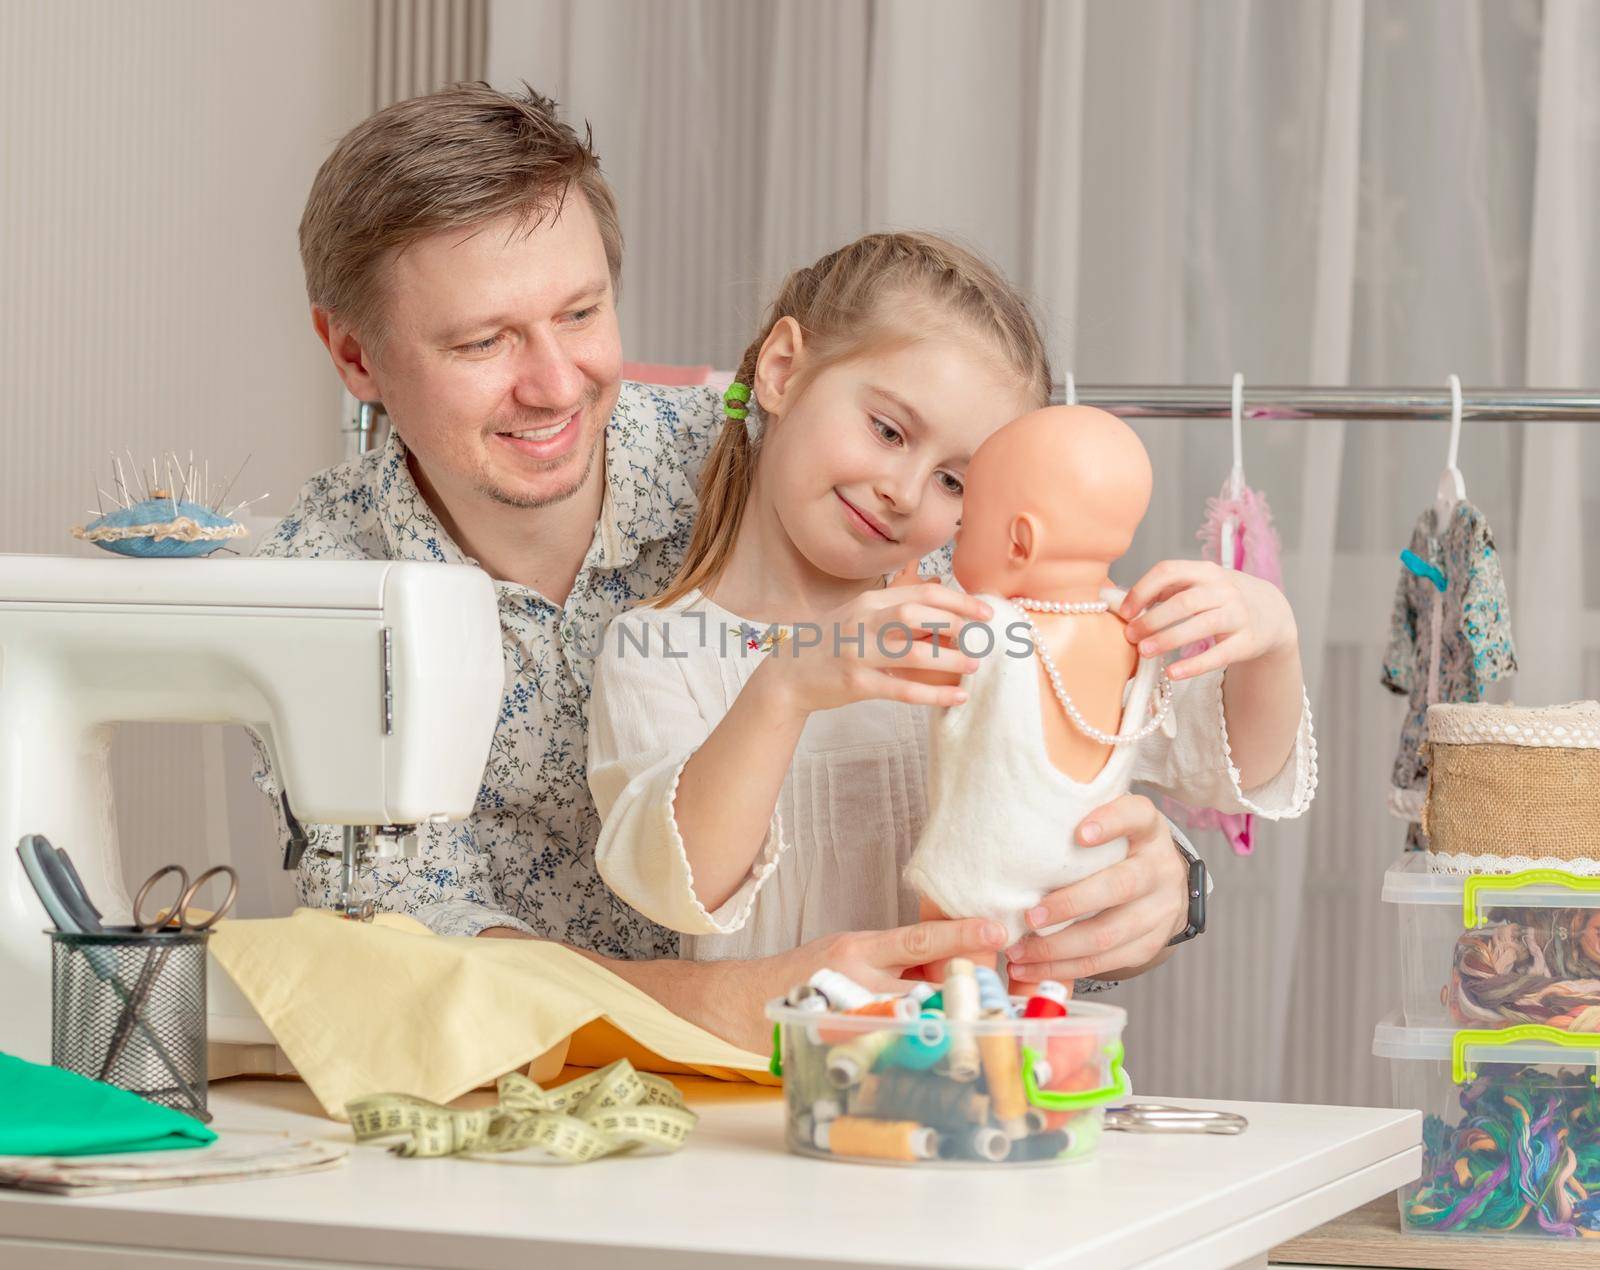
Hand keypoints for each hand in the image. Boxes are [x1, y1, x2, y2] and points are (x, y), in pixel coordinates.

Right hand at [704, 915, 1009, 1051]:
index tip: (996, 930)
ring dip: (937, 1022)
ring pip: (913, 1018)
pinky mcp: (844, 1044)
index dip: (960, 933)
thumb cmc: (804, 976)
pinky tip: (915, 1049)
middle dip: (958, 993)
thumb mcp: (847, 953)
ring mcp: (851, 1016)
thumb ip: (891, 960)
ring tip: (947, 1025)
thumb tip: (946, 967)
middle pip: (926, 986)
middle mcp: (857, 979)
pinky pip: (889, 1045)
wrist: (745, 1001)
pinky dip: (908, 1045)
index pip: (919, 938)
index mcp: (860, 949)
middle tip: (982, 998)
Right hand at [758, 578, 989, 718]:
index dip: (958, 599)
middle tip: (983, 636)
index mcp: (868, 601)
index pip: (921, 592)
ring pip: (912, 652)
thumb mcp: (859, 617)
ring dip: (949, 659)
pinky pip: (902, 690)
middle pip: (917, 614)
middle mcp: (863, 622)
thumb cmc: (832, 644)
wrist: (788, 675)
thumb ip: (895, 612)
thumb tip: (945, 612)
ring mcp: (857, 653)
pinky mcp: (855, 684)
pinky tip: (956, 698)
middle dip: (957, 623)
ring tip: (974, 666)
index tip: (985, 612)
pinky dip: (933, 694)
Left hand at [1004, 794, 1187, 982]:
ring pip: (1108, 934)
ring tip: (1018, 951)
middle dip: (1070, 904)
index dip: (1111, 823)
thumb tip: (1014, 825)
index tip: (1079, 834)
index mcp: (1148, 829)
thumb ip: (1076, 819)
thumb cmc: (1116, 848)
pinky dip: (1064, 968)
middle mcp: (1160, 868)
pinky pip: (1105, 961)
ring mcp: (1160, 910)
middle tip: (1029, 916)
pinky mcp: (1150, 944)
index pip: (1136, 815)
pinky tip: (1032, 966)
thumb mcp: (1109, 824)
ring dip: (1058, 947)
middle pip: (1120, 886)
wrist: (1163, 883)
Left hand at [1118, 560, 1296, 680]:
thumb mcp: (1198, 585)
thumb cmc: (1219, 599)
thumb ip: (1164, 591)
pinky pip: (1220, 654)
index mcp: (1205, 571)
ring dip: (1169, 639)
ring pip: (1201, 625)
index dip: (1142, 590)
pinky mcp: (1249, 641)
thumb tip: (1118, 602)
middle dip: (1152, 619)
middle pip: (1183, 602)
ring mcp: (1239, 614)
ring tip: (1144, 652)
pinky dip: (1194, 665)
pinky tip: (1172, 673)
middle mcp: (1224, 589)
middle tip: (1130, 636)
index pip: (1169, 571)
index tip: (1124, 612)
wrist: (1271, 612)